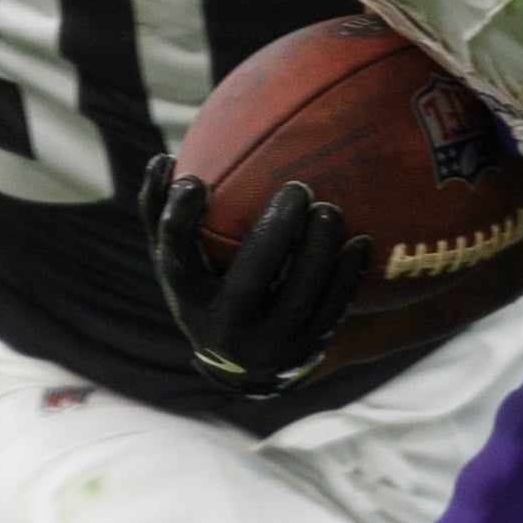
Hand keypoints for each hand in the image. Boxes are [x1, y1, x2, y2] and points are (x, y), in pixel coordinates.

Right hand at [142, 150, 372, 389]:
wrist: (244, 363)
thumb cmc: (206, 289)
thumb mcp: (178, 262)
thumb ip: (163, 213)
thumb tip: (162, 159)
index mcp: (188, 299)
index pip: (176, 256)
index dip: (181, 218)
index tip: (197, 181)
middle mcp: (226, 328)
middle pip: (251, 279)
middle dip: (277, 232)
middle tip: (297, 188)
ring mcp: (270, 343)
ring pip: (299, 296)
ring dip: (319, 250)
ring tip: (329, 210)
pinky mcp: (306, 347)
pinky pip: (332, 308)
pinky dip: (347, 274)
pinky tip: (360, 241)